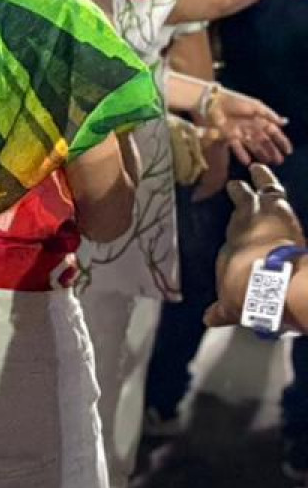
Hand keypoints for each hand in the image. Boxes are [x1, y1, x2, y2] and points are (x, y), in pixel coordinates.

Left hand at [203, 86, 291, 167]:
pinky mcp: (228, 135)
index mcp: (259, 118)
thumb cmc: (235, 101)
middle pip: (264, 141)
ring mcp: (240, 131)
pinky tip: (248, 161)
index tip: (288, 151)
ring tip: (267, 162)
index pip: (273, 132)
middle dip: (272, 150)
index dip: (280, 141)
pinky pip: (237, 147)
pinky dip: (242, 154)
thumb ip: (269, 115)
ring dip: (260, 153)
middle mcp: (250, 126)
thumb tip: (284, 122)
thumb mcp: (255, 106)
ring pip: (252, 145)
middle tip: (279, 161)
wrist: (213, 102)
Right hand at [205, 164, 305, 329]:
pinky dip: (268, 182)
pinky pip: (273, 190)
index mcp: (231, 249)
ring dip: (260, 181)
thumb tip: (209, 319)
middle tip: (238, 184)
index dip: (239, 231)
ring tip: (258, 169)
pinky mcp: (278, 209)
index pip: (236, 236)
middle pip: (242, 207)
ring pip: (258, 192)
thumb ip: (223, 309)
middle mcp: (241, 229)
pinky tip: (264, 172)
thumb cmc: (246, 290)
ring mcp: (259, 216)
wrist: (267, 280)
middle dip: (242, 195)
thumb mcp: (233, 303)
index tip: (236, 227)